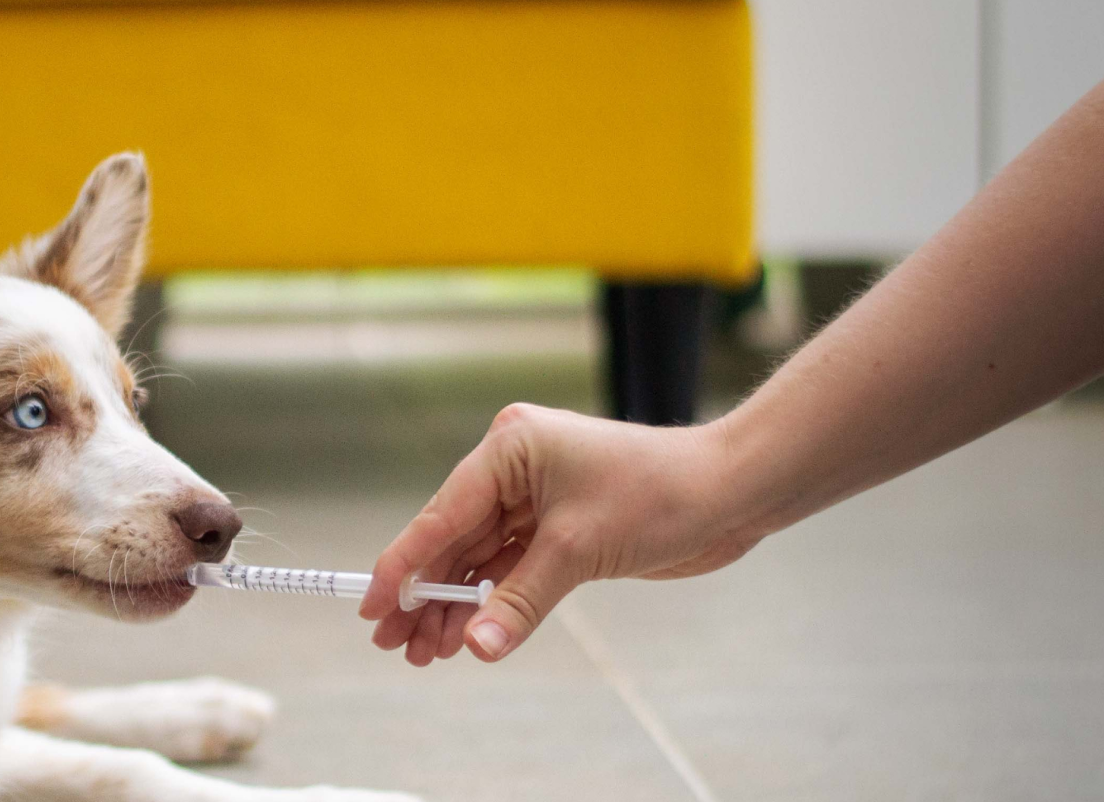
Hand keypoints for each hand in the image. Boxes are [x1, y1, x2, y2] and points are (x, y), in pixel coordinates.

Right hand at [357, 404, 770, 665]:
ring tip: (426, 654)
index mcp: (509, 448)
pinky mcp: (557, 526)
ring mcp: (535, 497)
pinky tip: (468, 635)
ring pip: (478, 559)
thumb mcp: (578, 549)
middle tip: (394, 644)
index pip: (441, 514)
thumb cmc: (661, 494)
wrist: (731, 493)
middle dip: (425, 596)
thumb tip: (477, 645)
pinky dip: (490, 601)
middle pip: (452, 540)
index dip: (403, 565)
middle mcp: (514, 468)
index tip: (372, 606)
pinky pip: (508, 567)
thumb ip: (520, 600)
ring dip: (455, 606)